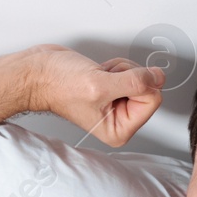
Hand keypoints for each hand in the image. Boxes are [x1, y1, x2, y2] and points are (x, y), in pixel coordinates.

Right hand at [24, 45, 165, 146]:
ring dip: (118, 69)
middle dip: (126, 76)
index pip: (153, 100)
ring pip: (140, 76)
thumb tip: (158, 77)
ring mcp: (117, 103)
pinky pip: (129, 70)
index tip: (113, 83)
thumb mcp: (101, 85)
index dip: (136, 84)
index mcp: (119, 130)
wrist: (37, 72)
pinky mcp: (114, 87)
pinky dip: (114, 66)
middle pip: (148, 88)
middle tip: (102, 80)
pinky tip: (97, 72)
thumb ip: (136, 82)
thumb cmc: (58, 84)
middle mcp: (120, 119)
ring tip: (96, 77)